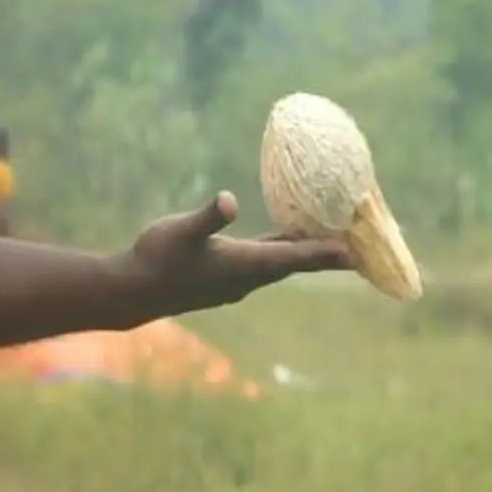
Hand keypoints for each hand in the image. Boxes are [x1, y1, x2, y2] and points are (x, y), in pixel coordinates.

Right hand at [121, 190, 352, 314]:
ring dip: (306, 255)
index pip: (295, 258)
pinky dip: (283, 251)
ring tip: (332, 243)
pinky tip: (287, 239)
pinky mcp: (224, 278)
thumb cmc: (156, 258)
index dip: (326, 254)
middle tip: (359, 248)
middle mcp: (246, 277)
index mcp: (243, 264)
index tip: (357, 254)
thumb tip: (228, 200)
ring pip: (281, 264)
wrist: (132, 292)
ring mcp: (235, 281)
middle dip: (326, 256)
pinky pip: (265, 263)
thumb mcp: (180, 230)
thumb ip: (207, 216)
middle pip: (296, 264)